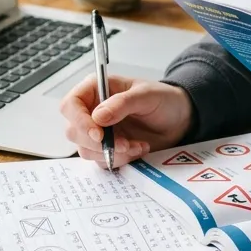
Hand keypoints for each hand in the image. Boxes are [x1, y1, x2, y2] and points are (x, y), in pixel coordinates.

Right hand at [60, 74, 193, 167]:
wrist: (179, 119)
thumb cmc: (163, 99)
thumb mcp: (146, 95)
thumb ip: (121, 104)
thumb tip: (97, 117)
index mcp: (96, 89)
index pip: (71, 105)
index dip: (79, 121)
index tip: (98, 134)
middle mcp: (92, 110)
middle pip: (74, 132)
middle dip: (99, 143)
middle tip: (124, 143)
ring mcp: (98, 131)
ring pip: (86, 150)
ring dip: (112, 152)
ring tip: (137, 144)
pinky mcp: (107, 148)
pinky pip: (101, 160)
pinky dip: (120, 159)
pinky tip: (138, 148)